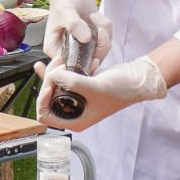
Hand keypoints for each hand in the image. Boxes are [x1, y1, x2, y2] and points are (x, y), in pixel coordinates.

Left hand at [34, 54, 166, 131]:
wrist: (136, 78)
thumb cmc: (120, 89)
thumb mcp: (95, 87)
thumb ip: (72, 82)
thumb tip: (52, 75)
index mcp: (75, 120)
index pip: (46, 115)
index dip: (43, 99)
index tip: (50, 83)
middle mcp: (73, 110)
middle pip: (48, 98)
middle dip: (49, 81)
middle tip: (56, 65)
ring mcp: (77, 97)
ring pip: (55, 86)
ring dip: (53, 73)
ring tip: (57, 59)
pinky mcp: (81, 85)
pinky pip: (64, 78)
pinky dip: (59, 70)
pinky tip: (56, 61)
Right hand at [42, 0, 111, 65]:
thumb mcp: (65, 10)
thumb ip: (74, 24)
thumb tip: (86, 39)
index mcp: (55, 49)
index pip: (68, 67)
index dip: (83, 66)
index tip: (95, 59)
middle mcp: (69, 52)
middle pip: (88, 62)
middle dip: (99, 46)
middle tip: (100, 27)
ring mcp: (83, 47)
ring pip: (101, 51)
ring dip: (103, 32)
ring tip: (94, 16)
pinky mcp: (94, 40)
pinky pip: (107, 40)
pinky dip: (106, 27)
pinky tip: (97, 16)